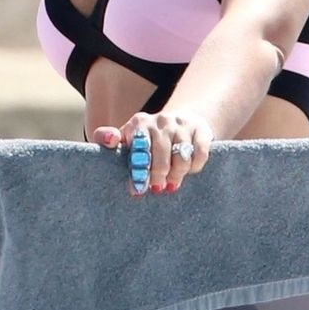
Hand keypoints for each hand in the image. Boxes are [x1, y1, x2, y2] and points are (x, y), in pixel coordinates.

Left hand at [94, 111, 213, 196]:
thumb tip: (109, 139)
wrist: (181, 121)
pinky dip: (194, 167)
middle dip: (157, 176)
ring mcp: (182, 124)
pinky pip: (200, 154)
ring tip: (171, 185)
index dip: (138, 171)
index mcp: (139, 123)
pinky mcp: (201, 130)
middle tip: (157, 189)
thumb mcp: (126, 137)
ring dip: (176, 175)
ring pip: (181, 157)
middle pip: (161, 155)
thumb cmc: (147, 137)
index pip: (138, 148)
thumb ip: (107, 138)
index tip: (137, 189)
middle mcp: (161, 120)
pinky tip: (188, 171)